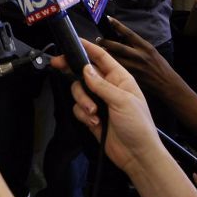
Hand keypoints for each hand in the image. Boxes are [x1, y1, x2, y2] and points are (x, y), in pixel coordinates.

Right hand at [51, 39, 165, 174]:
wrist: (137, 156)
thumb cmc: (138, 125)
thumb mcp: (122, 101)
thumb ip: (101, 84)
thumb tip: (85, 69)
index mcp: (120, 78)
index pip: (101, 57)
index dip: (87, 47)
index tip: (72, 41)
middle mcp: (108, 87)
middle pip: (84, 72)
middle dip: (72, 70)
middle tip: (57, 65)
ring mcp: (99, 101)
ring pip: (78, 90)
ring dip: (82, 101)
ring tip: (93, 113)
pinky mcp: (91, 116)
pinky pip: (78, 108)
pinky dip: (83, 114)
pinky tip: (93, 123)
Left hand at [99, 17, 179, 97]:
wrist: (167, 84)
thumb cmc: (160, 66)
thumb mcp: (151, 51)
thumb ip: (137, 45)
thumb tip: (121, 38)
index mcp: (145, 47)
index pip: (129, 33)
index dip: (117, 25)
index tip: (108, 19)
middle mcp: (139, 56)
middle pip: (118, 46)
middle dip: (106, 42)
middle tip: (97, 39)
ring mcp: (135, 67)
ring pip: (115, 58)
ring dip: (105, 54)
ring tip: (96, 50)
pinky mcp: (131, 77)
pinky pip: (117, 69)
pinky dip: (108, 66)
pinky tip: (101, 64)